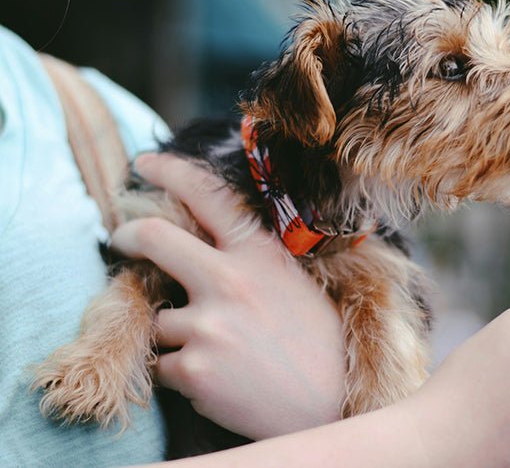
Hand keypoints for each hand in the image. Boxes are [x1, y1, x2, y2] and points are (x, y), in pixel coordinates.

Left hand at [112, 153, 345, 439]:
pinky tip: (218, 380)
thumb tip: (206, 248)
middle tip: (120, 239)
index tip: (144, 164)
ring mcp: (208, 324)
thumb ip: (251, 261)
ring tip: (220, 354)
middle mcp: (229, 279)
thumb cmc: (320, 343)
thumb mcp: (294, 283)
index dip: (169, 171)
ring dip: (176, 335)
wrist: (332, 404)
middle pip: (154, 237)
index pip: (207, 195)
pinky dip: (179, 373)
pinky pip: (162, 365)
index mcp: (259, 253)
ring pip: (159, 318)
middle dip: (127, 235)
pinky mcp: (193, 367)